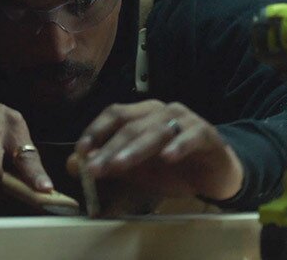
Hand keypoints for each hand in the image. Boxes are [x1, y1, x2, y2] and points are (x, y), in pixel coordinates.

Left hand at [73, 100, 243, 200]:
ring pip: (157, 130)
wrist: (214, 174)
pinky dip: (179, 146)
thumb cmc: (173, 169)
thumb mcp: (137, 172)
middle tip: (94, 169)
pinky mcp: (206, 134)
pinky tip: (167, 158)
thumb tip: (72, 165)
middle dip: (110, 147)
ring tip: (119, 165)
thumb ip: (108, 166)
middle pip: (132, 125)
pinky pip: (191, 136)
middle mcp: (163, 111)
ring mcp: (186, 120)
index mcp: (144, 114)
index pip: (115, 114)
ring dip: (135, 148)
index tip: (81, 151)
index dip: (96, 130)